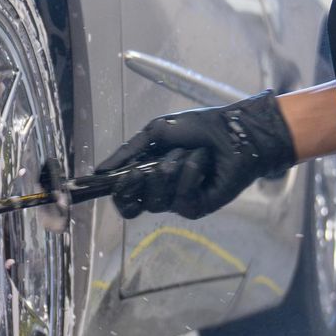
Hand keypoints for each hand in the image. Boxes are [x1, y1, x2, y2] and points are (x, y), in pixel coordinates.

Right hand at [94, 92, 296, 219]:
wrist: (235, 132)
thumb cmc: (201, 128)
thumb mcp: (156, 131)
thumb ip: (128, 152)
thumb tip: (100, 171)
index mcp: (149, 174)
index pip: (124, 195)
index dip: (115, 191)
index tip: (107, 179)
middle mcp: (161, 192)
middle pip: (132, 206)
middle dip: (134, 185)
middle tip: (142, 169)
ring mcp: (178, 201)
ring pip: (155, 200)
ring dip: (169, 169)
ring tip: (187, 152)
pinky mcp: (197, 207)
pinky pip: (180, 197)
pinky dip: (189, 173)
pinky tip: (202, 161)